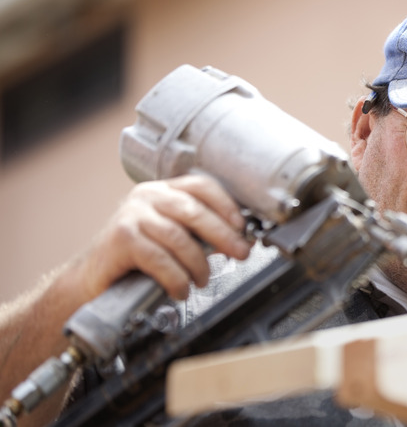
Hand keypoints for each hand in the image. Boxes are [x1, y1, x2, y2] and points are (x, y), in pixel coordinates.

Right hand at [74, 174, 251, 301]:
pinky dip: (177, 278)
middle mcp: (147, 197)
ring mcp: (132, 216)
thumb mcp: (173, 238)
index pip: (201, 186)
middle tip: (240, 253)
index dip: (226, 205)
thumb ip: (200, 234)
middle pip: (194, 211)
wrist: (95, 277)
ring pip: (179, 238)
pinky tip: (181, 290)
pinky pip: (160, 259)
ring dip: (198, 264)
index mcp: (164, 191)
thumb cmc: (138, 258)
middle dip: (223, 235)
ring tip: (202, 280)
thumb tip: (237, 241)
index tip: (242, 227)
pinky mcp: (122, 239)